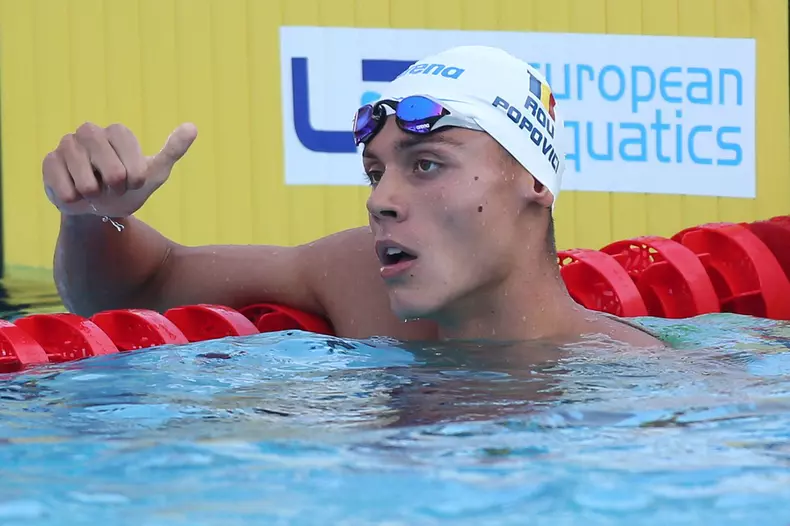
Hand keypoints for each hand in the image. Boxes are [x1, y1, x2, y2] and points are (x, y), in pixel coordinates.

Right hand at [42, 122, 197, 216]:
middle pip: (113, 172)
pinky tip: (76, 193)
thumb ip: (173, 150)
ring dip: (96, 195)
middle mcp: (90, 132)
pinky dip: (76, 199)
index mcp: (118, 132)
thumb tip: (193, 127)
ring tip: (95, 189)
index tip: (133, 181)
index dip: (135, 180)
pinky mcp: (48, 161)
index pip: (133, 164)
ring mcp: (67, 145)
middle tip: (113, 187)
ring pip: (87, 182)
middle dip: (117, 189)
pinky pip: (66, 189)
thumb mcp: (155, 173)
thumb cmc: (129, 187)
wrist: (100, 207)